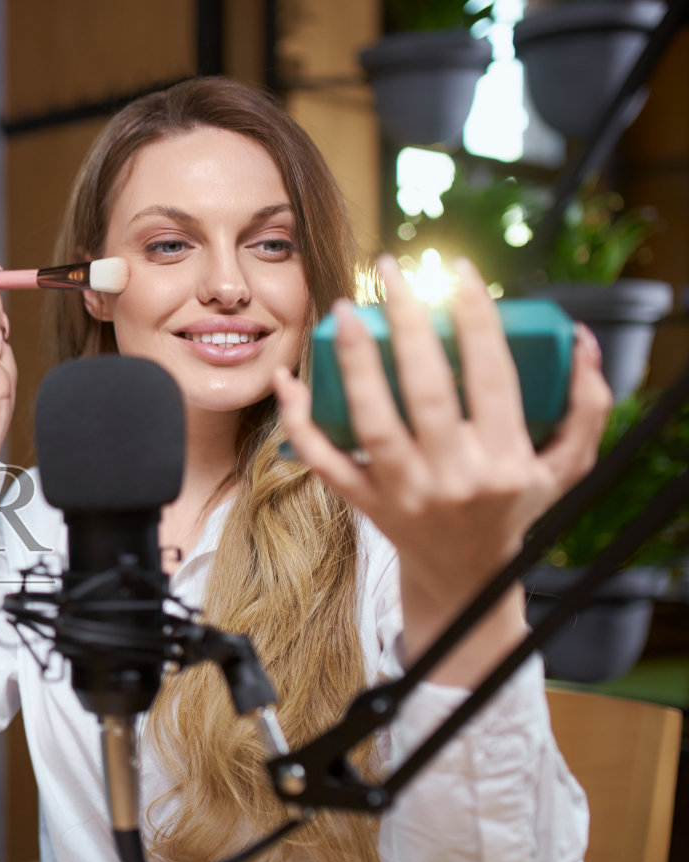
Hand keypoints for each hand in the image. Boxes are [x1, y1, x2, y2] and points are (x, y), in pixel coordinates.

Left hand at [273, 255, 610, 683]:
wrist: (465, 580)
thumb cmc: (512, 508)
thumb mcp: (564, 467)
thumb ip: (585, 405)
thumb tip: (580, 340)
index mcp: (505, 460)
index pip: (490, 376)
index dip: (476, 318)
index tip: (458, 270)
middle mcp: (453, 476)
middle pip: (426, 390)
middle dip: (409, 323)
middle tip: (392, 270)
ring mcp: (403, 492)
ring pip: (373, 421)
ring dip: (356, 363)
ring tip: (347, 310)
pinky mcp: (364, 504)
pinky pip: (325, 460)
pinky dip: (299, 422)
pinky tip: (288, 380)